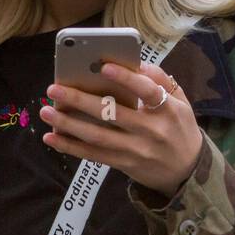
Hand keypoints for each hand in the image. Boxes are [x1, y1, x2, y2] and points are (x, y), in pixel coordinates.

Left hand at [40, 62, 202, 197]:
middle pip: (112, 114)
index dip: (127, 78)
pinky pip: (94, 155)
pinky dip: (71, 147)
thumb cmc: (179, 127)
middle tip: (54, 88)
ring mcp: (136, 150)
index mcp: (168, 110)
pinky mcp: (124, 165)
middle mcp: (151, 131)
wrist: (187, 171)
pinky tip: (52, 137)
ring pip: (97, 136)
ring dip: (68, 124)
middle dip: (80, 100)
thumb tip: (134, 62)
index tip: (103, 65)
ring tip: (46, 111)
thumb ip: (159, 80)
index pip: (147, 91)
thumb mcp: (181, 101)